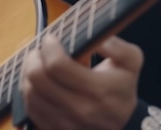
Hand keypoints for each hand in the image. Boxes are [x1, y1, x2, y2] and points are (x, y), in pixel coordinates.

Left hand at [20, 34, 143, 129]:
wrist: (124, 124)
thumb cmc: (123, 87)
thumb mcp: (132, 61)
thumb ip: (117, 46)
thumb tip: (98, 40)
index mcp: (97, 89)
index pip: (58, 66)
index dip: (49, 47)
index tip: (51, 38)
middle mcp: (79, 109)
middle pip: (39, 80)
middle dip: (34, 58)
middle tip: (39, 49)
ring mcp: (64, 124)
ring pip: (31, 95)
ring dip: (28, 74)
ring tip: (36, 62)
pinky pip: (31, 110)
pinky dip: (28, 92)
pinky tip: (35, 81)